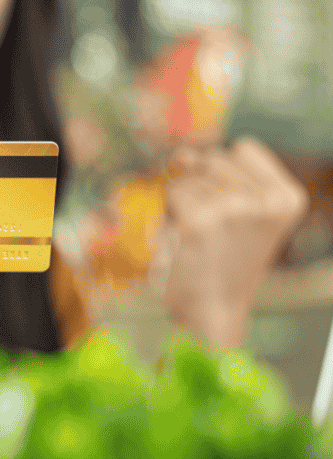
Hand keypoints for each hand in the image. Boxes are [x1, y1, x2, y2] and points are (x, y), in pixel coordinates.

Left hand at [163, 137, 307, 350]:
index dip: (223, 171)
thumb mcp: (240, 212)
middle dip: (200, 184)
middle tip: (211, 225)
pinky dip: (169, 212)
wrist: (212, 310)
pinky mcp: (198, 222)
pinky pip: (172, 193)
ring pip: (188, 175)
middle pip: (213, 157)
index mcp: (287, 197)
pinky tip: (184, 237)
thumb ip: (217, 174)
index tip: (228, 205)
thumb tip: (181, 154)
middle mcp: (265, 201)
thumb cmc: (223, 260)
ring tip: (198, 233)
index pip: (243, 148)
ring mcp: (232, 210)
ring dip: (182, 200)